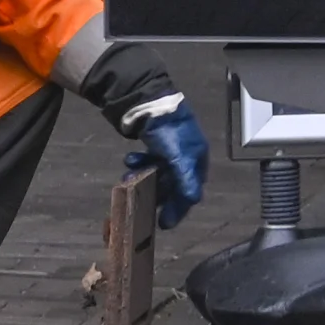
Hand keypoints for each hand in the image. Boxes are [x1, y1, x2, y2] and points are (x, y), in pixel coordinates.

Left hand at [123, 97, 210, 226]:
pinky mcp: (159, 145)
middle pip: (172, 186)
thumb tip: (193, 201)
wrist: (151, 101)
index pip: (190, 193)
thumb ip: (184, 179)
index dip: (177, 209)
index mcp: (197, 161)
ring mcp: (173, 151)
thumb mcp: (177, 156)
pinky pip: (150, 162)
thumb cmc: (169, 132)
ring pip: (158, 174)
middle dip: (154, 193)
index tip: (162, 224)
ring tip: (127, 176)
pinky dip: (140, 163)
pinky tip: (130, 159)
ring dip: (143, 178)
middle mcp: (187, 158)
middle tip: (137, 198)